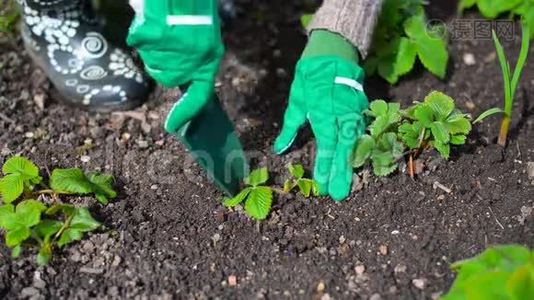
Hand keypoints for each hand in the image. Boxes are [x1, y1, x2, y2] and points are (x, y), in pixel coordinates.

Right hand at [127, 0, 223, 132]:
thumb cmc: (194, 9)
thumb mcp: (204, 38)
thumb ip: (196, 61)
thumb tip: (182, 83)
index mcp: (210, 59)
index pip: (199, 96)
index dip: (185, 113)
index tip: (171, 126)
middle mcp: (193, 58)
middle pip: (166, 78)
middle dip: (161, 66)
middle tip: (164, 43)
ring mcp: (174, 48)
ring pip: (152, 62)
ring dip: (152, 48)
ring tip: (161, 27)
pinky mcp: (155, 35)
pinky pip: (138, 41)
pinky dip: (140, 32)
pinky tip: (150, 20)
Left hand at [274, 56, 367, 200]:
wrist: (333, 55)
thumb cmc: (310, 79)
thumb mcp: (296, 101)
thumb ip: (290, 127)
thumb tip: (279, 149)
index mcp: (324, 114)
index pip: (326, 145)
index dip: (325, 166)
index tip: (322, 185)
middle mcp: (342, 116)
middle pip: (343, 150)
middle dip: (340, 173)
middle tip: (338, 195)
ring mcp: (355, 114)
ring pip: (354, 144)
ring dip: (349, 166)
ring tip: (346, 185)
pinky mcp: (362, 112)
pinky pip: (360, 135)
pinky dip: (356, 151)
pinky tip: (354, 166)